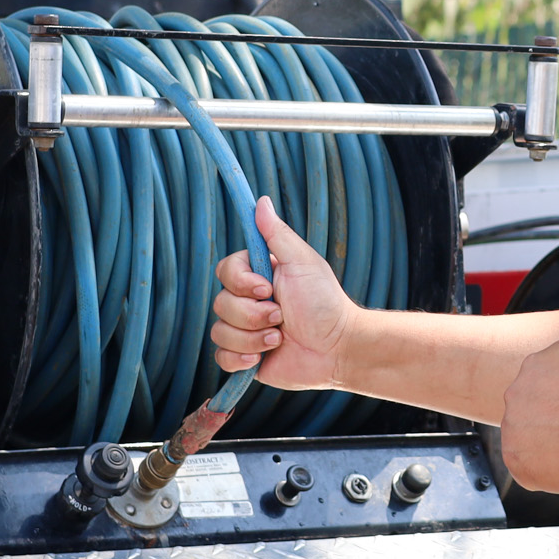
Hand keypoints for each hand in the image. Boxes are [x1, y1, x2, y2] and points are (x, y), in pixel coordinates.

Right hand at [210, 196, 354, 389]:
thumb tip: (261, 201)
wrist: (338, 347)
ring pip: (219, 331)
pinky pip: (221, 356)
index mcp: (257, 275)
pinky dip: (240, 357)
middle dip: (254, 314)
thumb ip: (277, 234)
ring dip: (253, 337)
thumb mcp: (302, 262)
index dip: (241, 283)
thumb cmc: (325, 301)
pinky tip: (262, 357)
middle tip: (282, 316)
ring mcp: (245, 329)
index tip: (268, 288)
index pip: (225, 271)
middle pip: (220, 303)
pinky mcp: (245, 356)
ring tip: (280, 338)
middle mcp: (247, 301)